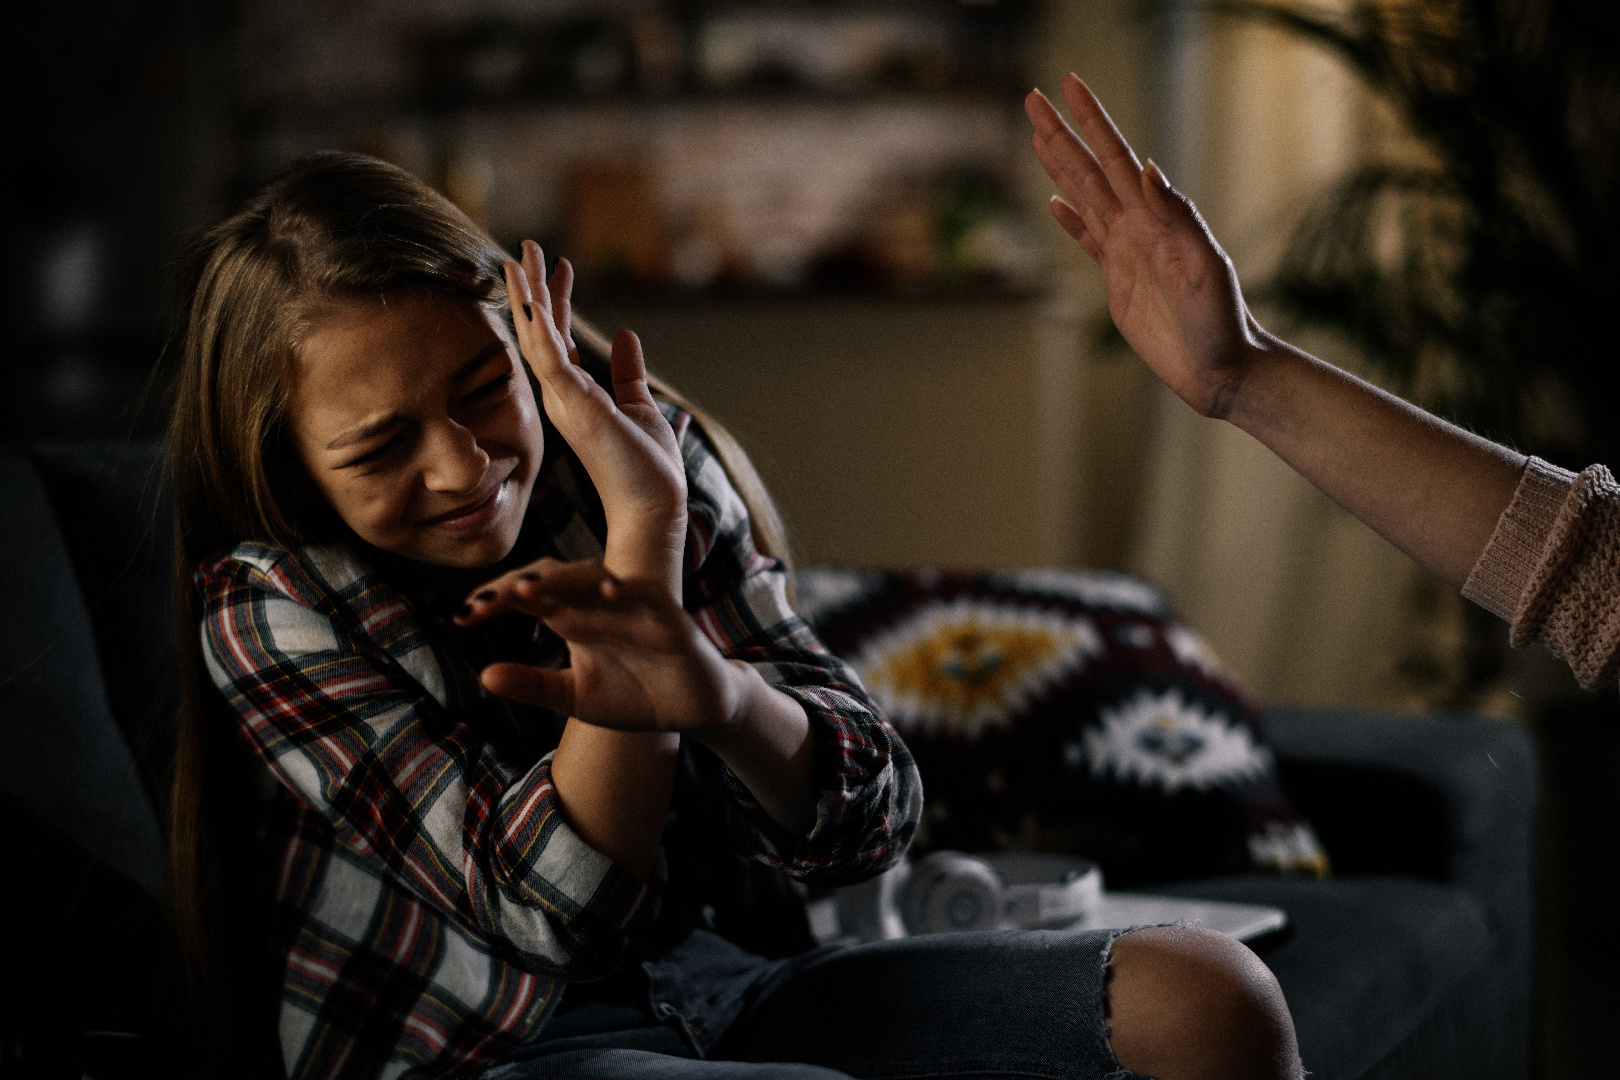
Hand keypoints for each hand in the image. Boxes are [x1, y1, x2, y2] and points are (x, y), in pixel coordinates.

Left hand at [458, 558, 748, 733]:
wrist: (692, 710)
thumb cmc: (634, 696)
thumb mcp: (574, 697)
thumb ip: (533, 685)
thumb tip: (484, 675)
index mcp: (574, 618)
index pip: (529, 596)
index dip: (496, 599)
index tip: (461, 616)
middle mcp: (599, 605)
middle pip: (555, 578)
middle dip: (522, 585)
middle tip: (486, 601)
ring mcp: (634, 607)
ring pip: (595, 579)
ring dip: (564, 581)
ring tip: (530, 588)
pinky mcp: (669, 618)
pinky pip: (647, 598)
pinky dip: (629, 593)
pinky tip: (609, 593)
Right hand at [504, 241, 686, 592]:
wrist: (653, 507)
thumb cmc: (645, 467)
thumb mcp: (640, 405)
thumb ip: (627, 373)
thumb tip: (628, 336)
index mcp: (576, 394)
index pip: (560, 337)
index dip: (559, 299)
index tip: (561, 263)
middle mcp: (563, 395)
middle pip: (540, 331)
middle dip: (533, 287)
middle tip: (526, 245)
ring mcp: (565, 401)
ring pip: (538, 339)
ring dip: (529, 297)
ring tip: (521, 257)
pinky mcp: (575, 407)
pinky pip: (552, 360)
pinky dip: (542, 328)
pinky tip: (535, 298)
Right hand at [1026, 74, 1263, 418]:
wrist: (1222, 369)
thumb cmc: (1223, 322)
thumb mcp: (1206, 268)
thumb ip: (1180, 218)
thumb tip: (1148, 169)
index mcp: (1156, 219)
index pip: (1117, 159)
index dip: (1092, 122)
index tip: (1068, 87)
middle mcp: (1138, 227)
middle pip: (1090, 170)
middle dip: (1062, 133)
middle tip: (1032, 98)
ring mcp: (1127, 252)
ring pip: (1084, 197)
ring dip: (1061, 166)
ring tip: (1038, 135)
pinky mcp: (1118, 282)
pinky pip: (1088, 241)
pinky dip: (1070, 220)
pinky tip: (1054, 203)